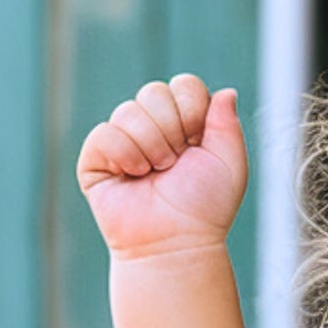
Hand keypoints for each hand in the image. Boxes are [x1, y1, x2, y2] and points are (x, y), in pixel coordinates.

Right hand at [76, 75, 247, 258]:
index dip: (193, 110)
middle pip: (155, 91)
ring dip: (152, 148)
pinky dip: (126, 156)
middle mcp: (154, 128)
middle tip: (175, 165)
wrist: (177, 242)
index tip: (199, 142)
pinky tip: (133, 177)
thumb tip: (226, 92)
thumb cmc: (206, 208)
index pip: (184, 86)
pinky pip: (106, 133)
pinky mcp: (97, 156)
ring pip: (130, 111)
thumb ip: (228, 124)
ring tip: (157, 175)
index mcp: (186, 125)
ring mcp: (124, 140)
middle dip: (172, 130)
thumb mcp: (230, 164)